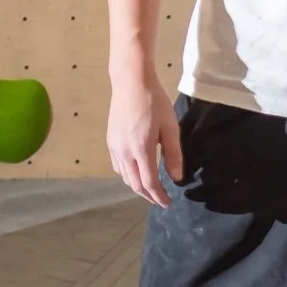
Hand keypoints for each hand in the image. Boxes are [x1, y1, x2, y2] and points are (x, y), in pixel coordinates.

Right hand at [108, 74, 181, 206]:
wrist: (130, 83)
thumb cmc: (154, 102)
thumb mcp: (170, 128)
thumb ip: (173, 154)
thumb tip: (176, 177)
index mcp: (141, 149)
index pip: (149, 183)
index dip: (159, 196)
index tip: (168, 203)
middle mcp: (124, 152)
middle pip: (134, 184)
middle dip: (148, 196)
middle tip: (161, 200)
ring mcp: (114, 146)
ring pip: (124, 177)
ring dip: (137, 186)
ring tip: (151, 189)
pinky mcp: (110, 140)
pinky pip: (118, 166)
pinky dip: (128, 175)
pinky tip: (137, 172)